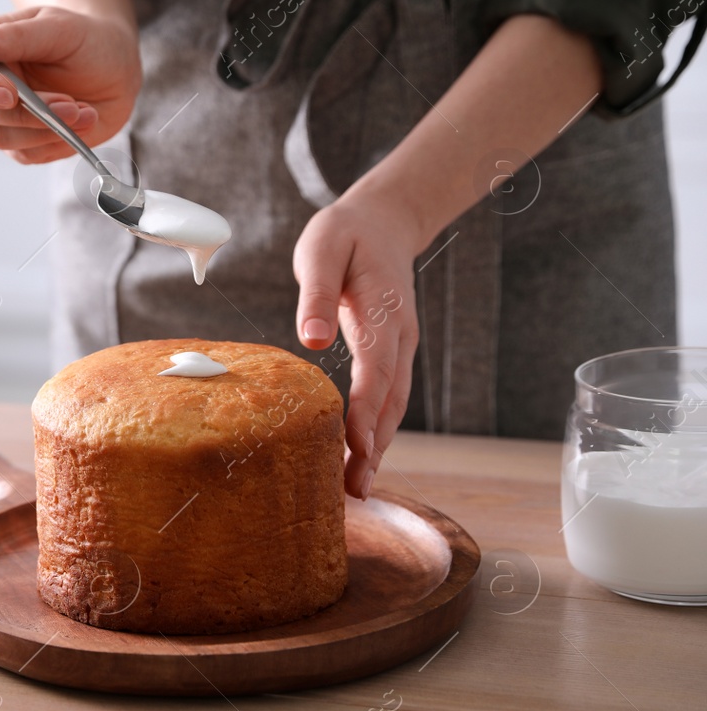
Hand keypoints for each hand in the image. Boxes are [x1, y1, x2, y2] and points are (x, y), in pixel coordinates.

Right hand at [0, 6, 140, 163]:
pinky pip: (28, 154)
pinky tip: (84, 120)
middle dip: (25, 112)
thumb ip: (15, 35)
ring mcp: (3, 119)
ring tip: (82, 110)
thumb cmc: (85, 40)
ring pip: (1, 137)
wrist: (117, 70)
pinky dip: (59, 140)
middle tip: (68, 102)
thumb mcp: (57, 28)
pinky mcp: (24, 144)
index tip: (9, 93)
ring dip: (45, 128)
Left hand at [292, 193, 424, 498]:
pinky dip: (378, 429)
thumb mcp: (321, 251)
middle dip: (376, 445)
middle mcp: (399, 336)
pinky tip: (360, 457)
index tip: (356, 446)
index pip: (377, 369)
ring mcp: (401, 346)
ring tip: (357, 487)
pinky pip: (388, 396)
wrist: (382, 223)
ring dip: (379, 445)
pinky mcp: (392, 353)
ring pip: (394, 404)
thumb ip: (315, 294)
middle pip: (391, 399)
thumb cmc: (344, 236)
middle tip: (355, 488)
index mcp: (381, 311)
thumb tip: (311, 340)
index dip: (367, 410)